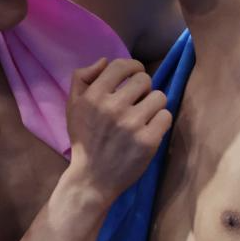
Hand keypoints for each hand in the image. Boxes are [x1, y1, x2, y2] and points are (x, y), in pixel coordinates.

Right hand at [65, 58, 172, 203]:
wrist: (92, 179)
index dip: (132, 67)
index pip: (122, 65)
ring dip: (153, 105)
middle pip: (144, 79)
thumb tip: (104, 60)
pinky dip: (160, 122)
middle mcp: (113, 107)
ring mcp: (132, 124)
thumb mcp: (73, 106)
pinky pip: (166, 116)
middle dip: (143, 89)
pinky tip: (150, 129)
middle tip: (137, 102)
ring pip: (159, 96)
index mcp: (93, 96)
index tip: (134, 75)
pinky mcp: (148, 141)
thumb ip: (82, 77)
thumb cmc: (85, 140)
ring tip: (144, 116)